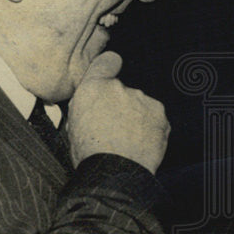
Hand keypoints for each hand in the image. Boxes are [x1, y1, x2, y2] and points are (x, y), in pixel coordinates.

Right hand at [67, 52, 169, 173]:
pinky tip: (140, 143)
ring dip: (136, 118)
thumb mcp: (73, 125)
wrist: (114, 171)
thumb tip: (95, 104)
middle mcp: (119, 88)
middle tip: (114, 129)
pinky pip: (154, 118)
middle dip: (121, 106)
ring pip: (140, 105)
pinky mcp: (159, 113)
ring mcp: (141, 99)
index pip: (106, 63)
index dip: (109, 66)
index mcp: (92, 88)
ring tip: (127, 141)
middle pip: (123, 92)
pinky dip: (150, 128)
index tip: (112, 69)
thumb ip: (87, 105)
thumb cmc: (89, 153)